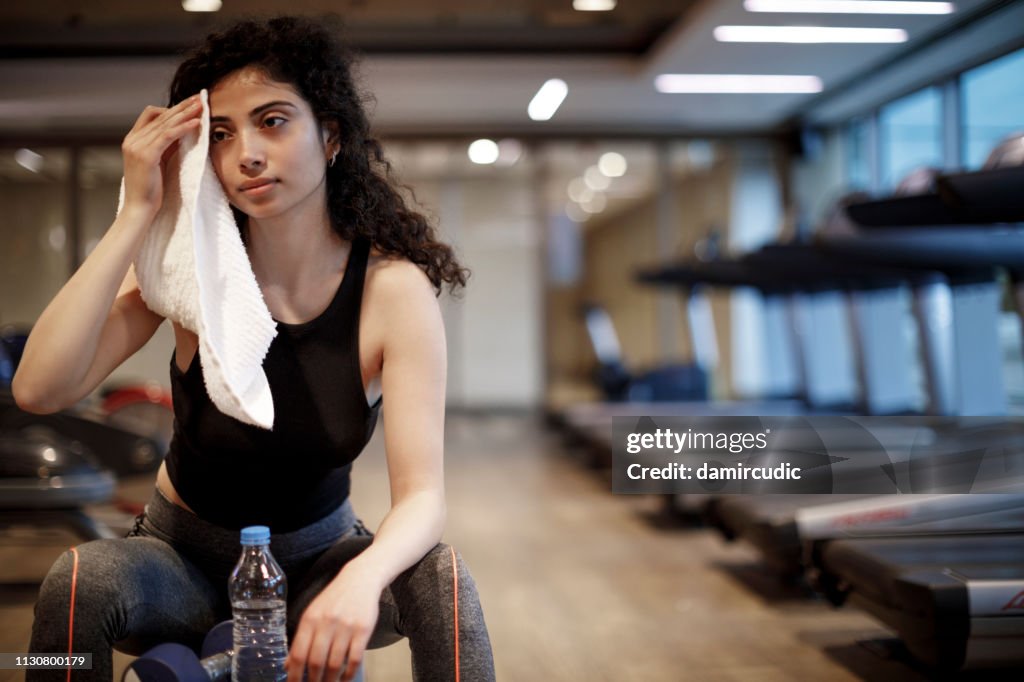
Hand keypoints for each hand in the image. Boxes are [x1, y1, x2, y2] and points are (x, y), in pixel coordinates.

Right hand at [120, 96, 201, 220]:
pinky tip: (196, 122)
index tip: (190, 105)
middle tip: (200, 97)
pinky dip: (183, 127)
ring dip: (185, 112)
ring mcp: (137, 146)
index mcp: (133, 140)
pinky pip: (167, 135)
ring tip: (202, 105)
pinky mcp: (146, 155)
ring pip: (164, 122)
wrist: (140, 209)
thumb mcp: (158, 162)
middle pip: (159, 114)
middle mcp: (132, 140)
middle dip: (182, 106)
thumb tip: (183, 132)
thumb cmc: (151, 190)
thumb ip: (166, 146)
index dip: (171, 108)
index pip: (151, 114)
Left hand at [286, 567, 382, 681]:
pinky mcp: (363, 630)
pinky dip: (349, 673)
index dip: (294, 675)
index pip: (298, 654)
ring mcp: (346, 627)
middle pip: (316, 662)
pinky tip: (345, 678)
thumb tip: (289, 665)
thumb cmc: (334, 599)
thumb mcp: (313, 613)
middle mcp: (326, 623)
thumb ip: (301, 638)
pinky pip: (354, 659)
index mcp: (310, 619)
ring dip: (330, 680)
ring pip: (335, 663)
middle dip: (313, 681)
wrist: (360, 579)